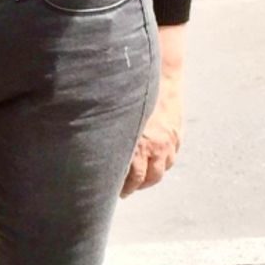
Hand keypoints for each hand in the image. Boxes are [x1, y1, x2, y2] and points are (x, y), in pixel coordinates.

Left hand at [120, 69, 183, 197]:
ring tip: (139, 179)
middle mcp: (155, 146)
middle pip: (148, 178)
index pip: (132, 178)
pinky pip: (172, 158)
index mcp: (137, 144)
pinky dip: (163, 163)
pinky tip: (154, 162)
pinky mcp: (178, 135)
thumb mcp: (114, 115)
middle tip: (124, 189)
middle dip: (136, 186)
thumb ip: (109, 134)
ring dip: (150, 177)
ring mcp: (169, 142)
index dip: (122, 188)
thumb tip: (86, 147)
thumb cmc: (131, 92)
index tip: (112, 191)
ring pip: (162, 170)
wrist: (160, 74)